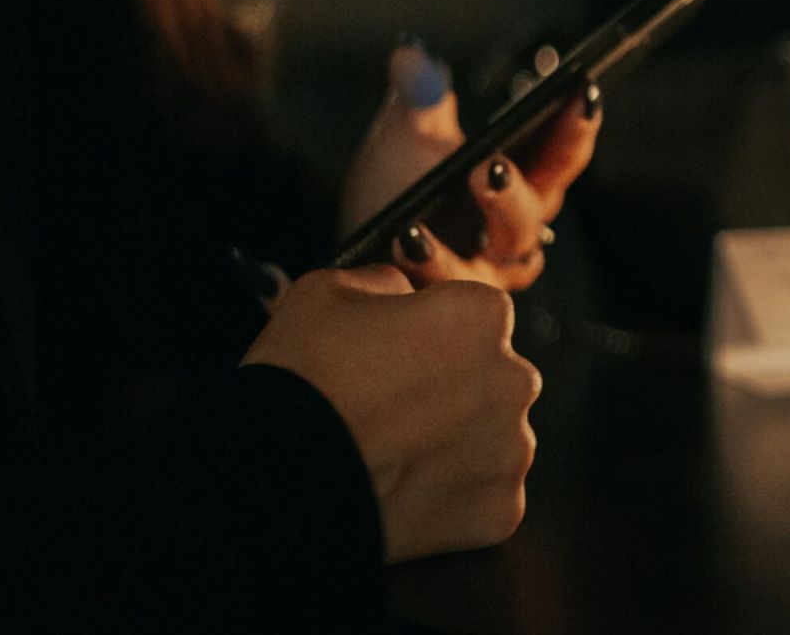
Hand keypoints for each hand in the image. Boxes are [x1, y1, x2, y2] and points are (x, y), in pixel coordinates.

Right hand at [240, 266, 540, 561]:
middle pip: (493, 378)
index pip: (477, 315)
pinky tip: (404, 492)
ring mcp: (512, 449)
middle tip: (393, 412)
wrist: (275, 479)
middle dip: (454, 390)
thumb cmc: (300, 379)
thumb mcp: (327, 290)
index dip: (435, 334)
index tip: (401, 356)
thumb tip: (404, 292)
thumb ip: (385, 281)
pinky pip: (485, 495)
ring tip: (394, 455)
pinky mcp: (501, 508)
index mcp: (482, 316)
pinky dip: (454, 497)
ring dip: (458, 444)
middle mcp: (514, 379)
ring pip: (493, 438)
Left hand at [340, 40, 601, 290]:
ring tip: (471, 178)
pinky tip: (408, 234)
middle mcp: (513, 226)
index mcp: (519, 179)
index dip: (576, 127)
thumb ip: (417, 94)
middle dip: (533, 173)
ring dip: (497, 213)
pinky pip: (455, 284)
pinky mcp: (453, 300)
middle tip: (500, 156)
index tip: (581, 92)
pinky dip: (434, 259)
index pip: (561, 153)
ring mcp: (489, 267)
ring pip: (515, 249)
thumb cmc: (395, 186)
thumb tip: (411, 50)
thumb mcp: (404, 131)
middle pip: (543, 203)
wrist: (356, 245)